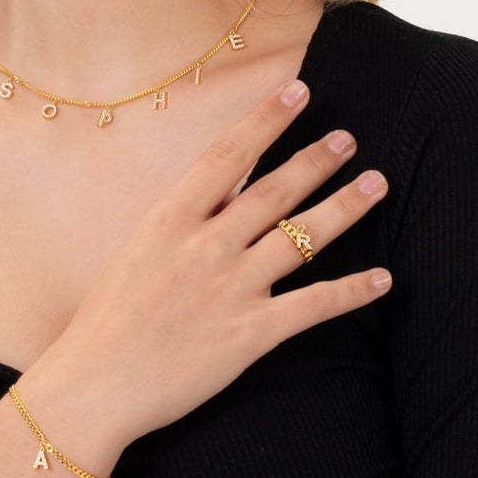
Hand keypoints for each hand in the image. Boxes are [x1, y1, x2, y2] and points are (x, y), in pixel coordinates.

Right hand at [54, 75, 389, 444]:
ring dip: (345, 206)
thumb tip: (213, 202)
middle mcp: (205, 245)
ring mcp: (231, 287)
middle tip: (348, 138)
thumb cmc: (105, 325)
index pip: (227, 154)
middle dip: (317, 159)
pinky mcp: (251, 333)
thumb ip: (177, 227)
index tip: (297, 90)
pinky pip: (315, 304)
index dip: (266, 119)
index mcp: (169, 220)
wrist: (93, 387)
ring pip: (303, 236)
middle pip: (275, 189)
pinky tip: (384, 278)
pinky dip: (354, 290)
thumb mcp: (134, 254)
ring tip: (375, 183)